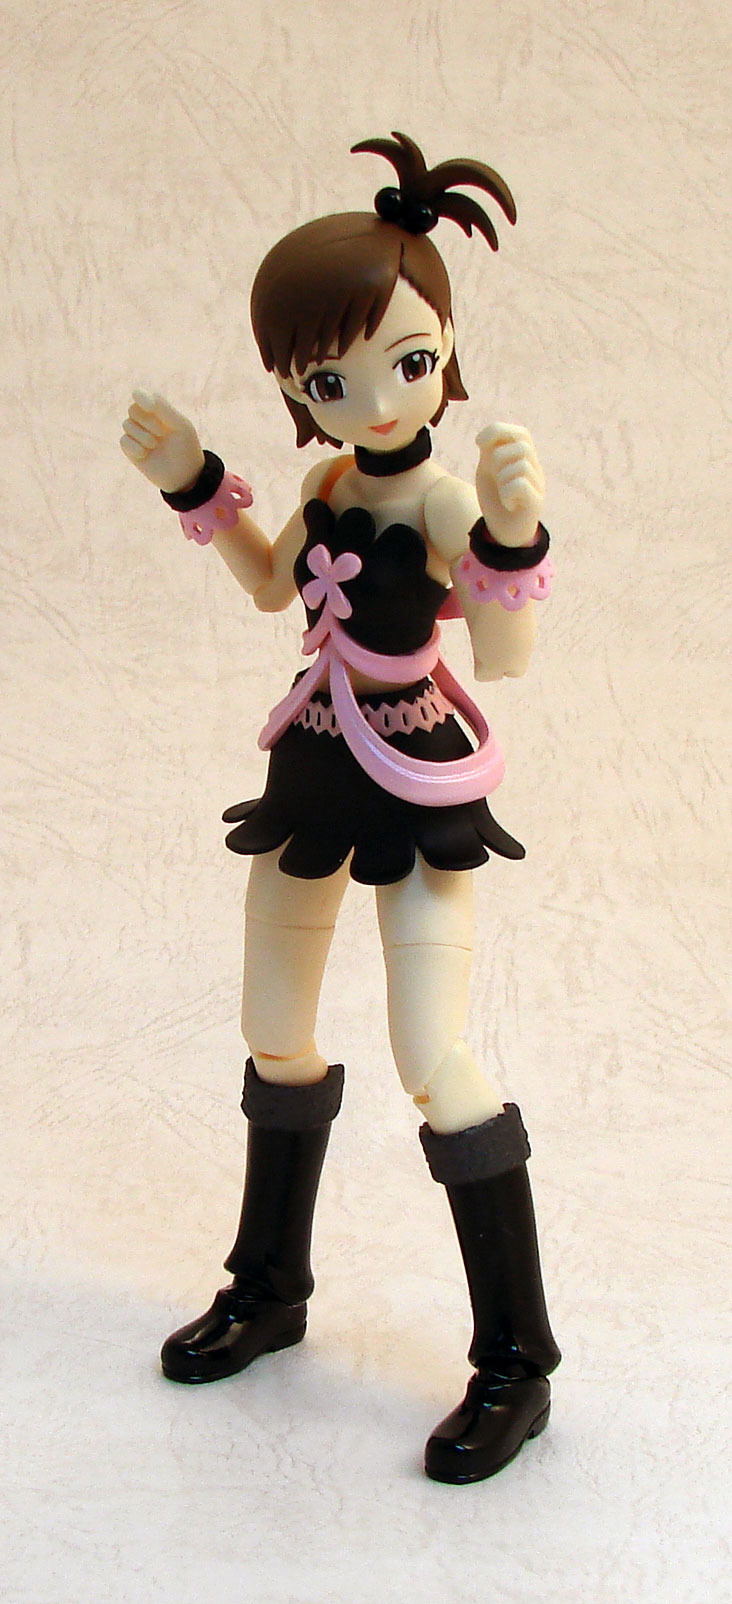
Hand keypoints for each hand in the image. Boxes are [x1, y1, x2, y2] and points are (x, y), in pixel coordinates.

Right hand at [120, 391, 204, 493]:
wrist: (184, 476)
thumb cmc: (185, 447)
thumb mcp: (179, 425)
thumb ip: (162, 408)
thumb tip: (137, 394)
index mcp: (157, 410)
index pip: (141, 395)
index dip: (142, 397)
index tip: (150, 406)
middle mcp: (144, 420)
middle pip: (133, 410)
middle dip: (148, 421)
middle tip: (162, 433)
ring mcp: (136, 434)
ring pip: (127, 425)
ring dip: (143, 436)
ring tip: (155, 445)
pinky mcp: (130, 449)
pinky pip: (123, 441)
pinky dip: (135, 447)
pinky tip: (145, 454)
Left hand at [475, 422, 544, 547]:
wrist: (503, 533)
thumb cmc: (495, 499)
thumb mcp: (488, 471)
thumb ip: (489, 452)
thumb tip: (485, 439)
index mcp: (523, 459)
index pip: (520, 433)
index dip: (498, 431)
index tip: (478, 443)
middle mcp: (535, 469)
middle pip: (522, 446)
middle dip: (498, 458)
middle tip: (494, 476)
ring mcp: (538, 486)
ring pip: (522, 465)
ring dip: (502, 477)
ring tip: (502, 491)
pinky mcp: (536, 503)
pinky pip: (520, 485)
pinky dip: (507, 493)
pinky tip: (507, 502)